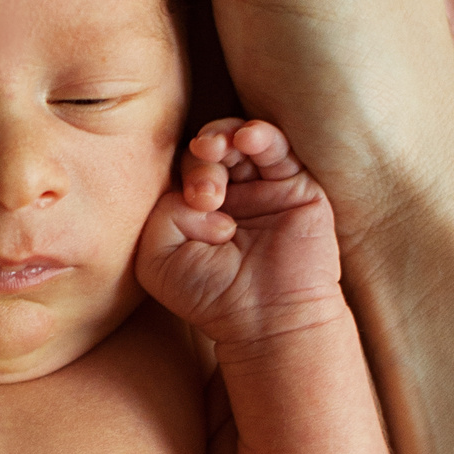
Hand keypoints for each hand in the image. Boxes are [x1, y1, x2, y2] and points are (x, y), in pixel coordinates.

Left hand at [137, 117, 345, 351]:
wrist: (267, 319)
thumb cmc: (210, 297)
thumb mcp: (158, 259)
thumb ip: (161, 214)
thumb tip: (197, 193)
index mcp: (194, 210)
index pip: (180, 169)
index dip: (181, 174)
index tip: (192, 204)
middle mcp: (229, 195)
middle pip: (208, 150)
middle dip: (201, 161)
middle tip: (207, 194)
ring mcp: (262, 188)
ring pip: (239, 139)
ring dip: (223, 136)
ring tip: (217, 149)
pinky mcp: (296, 187)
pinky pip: (277, 147)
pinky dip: (260, 134)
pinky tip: (247, 137)